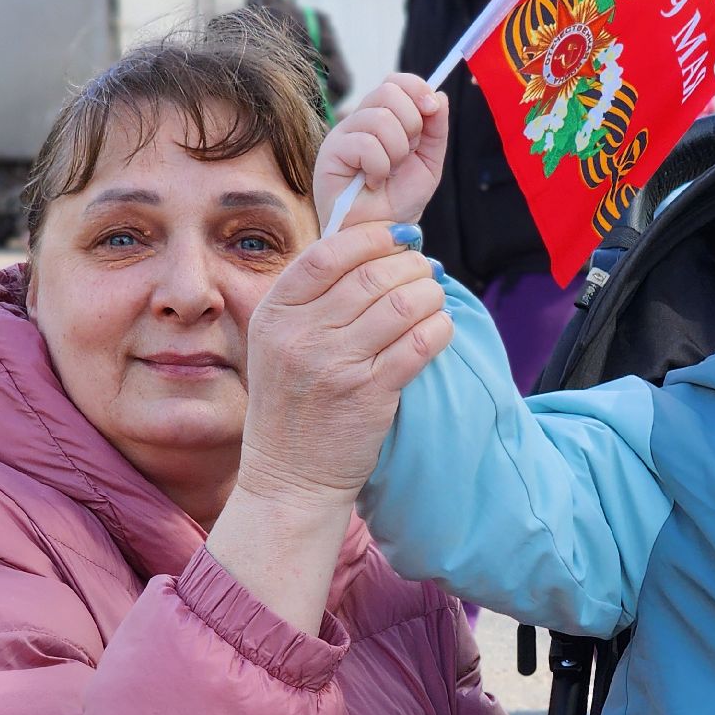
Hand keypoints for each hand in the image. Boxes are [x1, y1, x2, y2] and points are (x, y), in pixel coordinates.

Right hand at [235, 221, 447, 505]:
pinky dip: (439, 328)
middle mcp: (301, 335)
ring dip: (430, 294)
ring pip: (402, 304)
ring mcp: (335, 365)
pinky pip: (420, 344)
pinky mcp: (370, 394)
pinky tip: (440, 329)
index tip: (398, 238)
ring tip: (434, 299)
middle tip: (426, 271)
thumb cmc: (293, 403)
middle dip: (411, 265)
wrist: (290, 477)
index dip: (372, 237)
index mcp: (275, 314)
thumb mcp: (279, 342)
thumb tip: (377, 247)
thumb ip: (314, 298)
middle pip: (372, 274)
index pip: (328, 253)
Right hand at [314, 74, 448, 230]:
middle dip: (411, 125)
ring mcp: (343, 134)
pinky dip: (379, 167)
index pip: (396, 81)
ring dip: (396, 152)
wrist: (380, 235)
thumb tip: (439, 95)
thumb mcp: (428, 163)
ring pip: (380, 118)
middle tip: (405, 155)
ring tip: (387, 174)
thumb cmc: (399, 202)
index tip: (432, 110)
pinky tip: (373, 182)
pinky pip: (366, 143)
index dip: (417, 88)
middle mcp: (360, 120)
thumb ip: (435, 129)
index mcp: (383, 117)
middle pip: (389, 91)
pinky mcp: (330, 152)